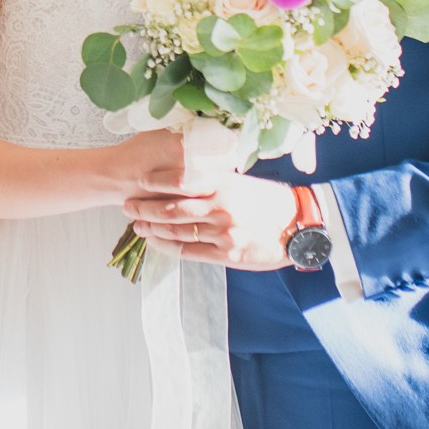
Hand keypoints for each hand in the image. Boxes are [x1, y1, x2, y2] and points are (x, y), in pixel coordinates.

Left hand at [124, 172, 298, 270]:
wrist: (301, 226)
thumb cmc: (271, 201)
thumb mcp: (244, 182)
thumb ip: (216, 179)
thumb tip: (189, 174)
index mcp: (224, 184)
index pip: (180, 181)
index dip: (155, 182)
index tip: (138, 180)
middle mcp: (220, 208)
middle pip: (171, 209)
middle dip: (144, 208)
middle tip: (127, 205)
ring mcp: (222, 233)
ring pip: (176, 232)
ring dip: (151, 229)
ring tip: (136, 224)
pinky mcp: (226, 254)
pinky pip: (188, 252)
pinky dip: (167, 247)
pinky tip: (155, 243)